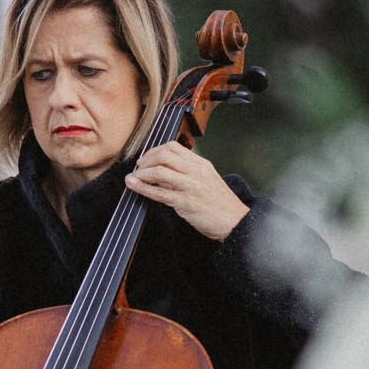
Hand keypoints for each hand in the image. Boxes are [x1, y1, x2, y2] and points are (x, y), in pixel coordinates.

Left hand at [124, 142, 249, 241]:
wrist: (235, 222)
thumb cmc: (221, 205)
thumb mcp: (207, 181)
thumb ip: (187, 174)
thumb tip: (161, 172)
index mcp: (201, 164)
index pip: (173, 146)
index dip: (154, 150)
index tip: (147, 159)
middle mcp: (196, 171)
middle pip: (164, 155)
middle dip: (146, 160)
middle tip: (138, 168)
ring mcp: (190, 186)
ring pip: (159, 171)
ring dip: (141, 174)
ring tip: (133, 178)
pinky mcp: (185, 202)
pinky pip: (159, 192)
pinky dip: (142, 188)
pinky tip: (133, 186)